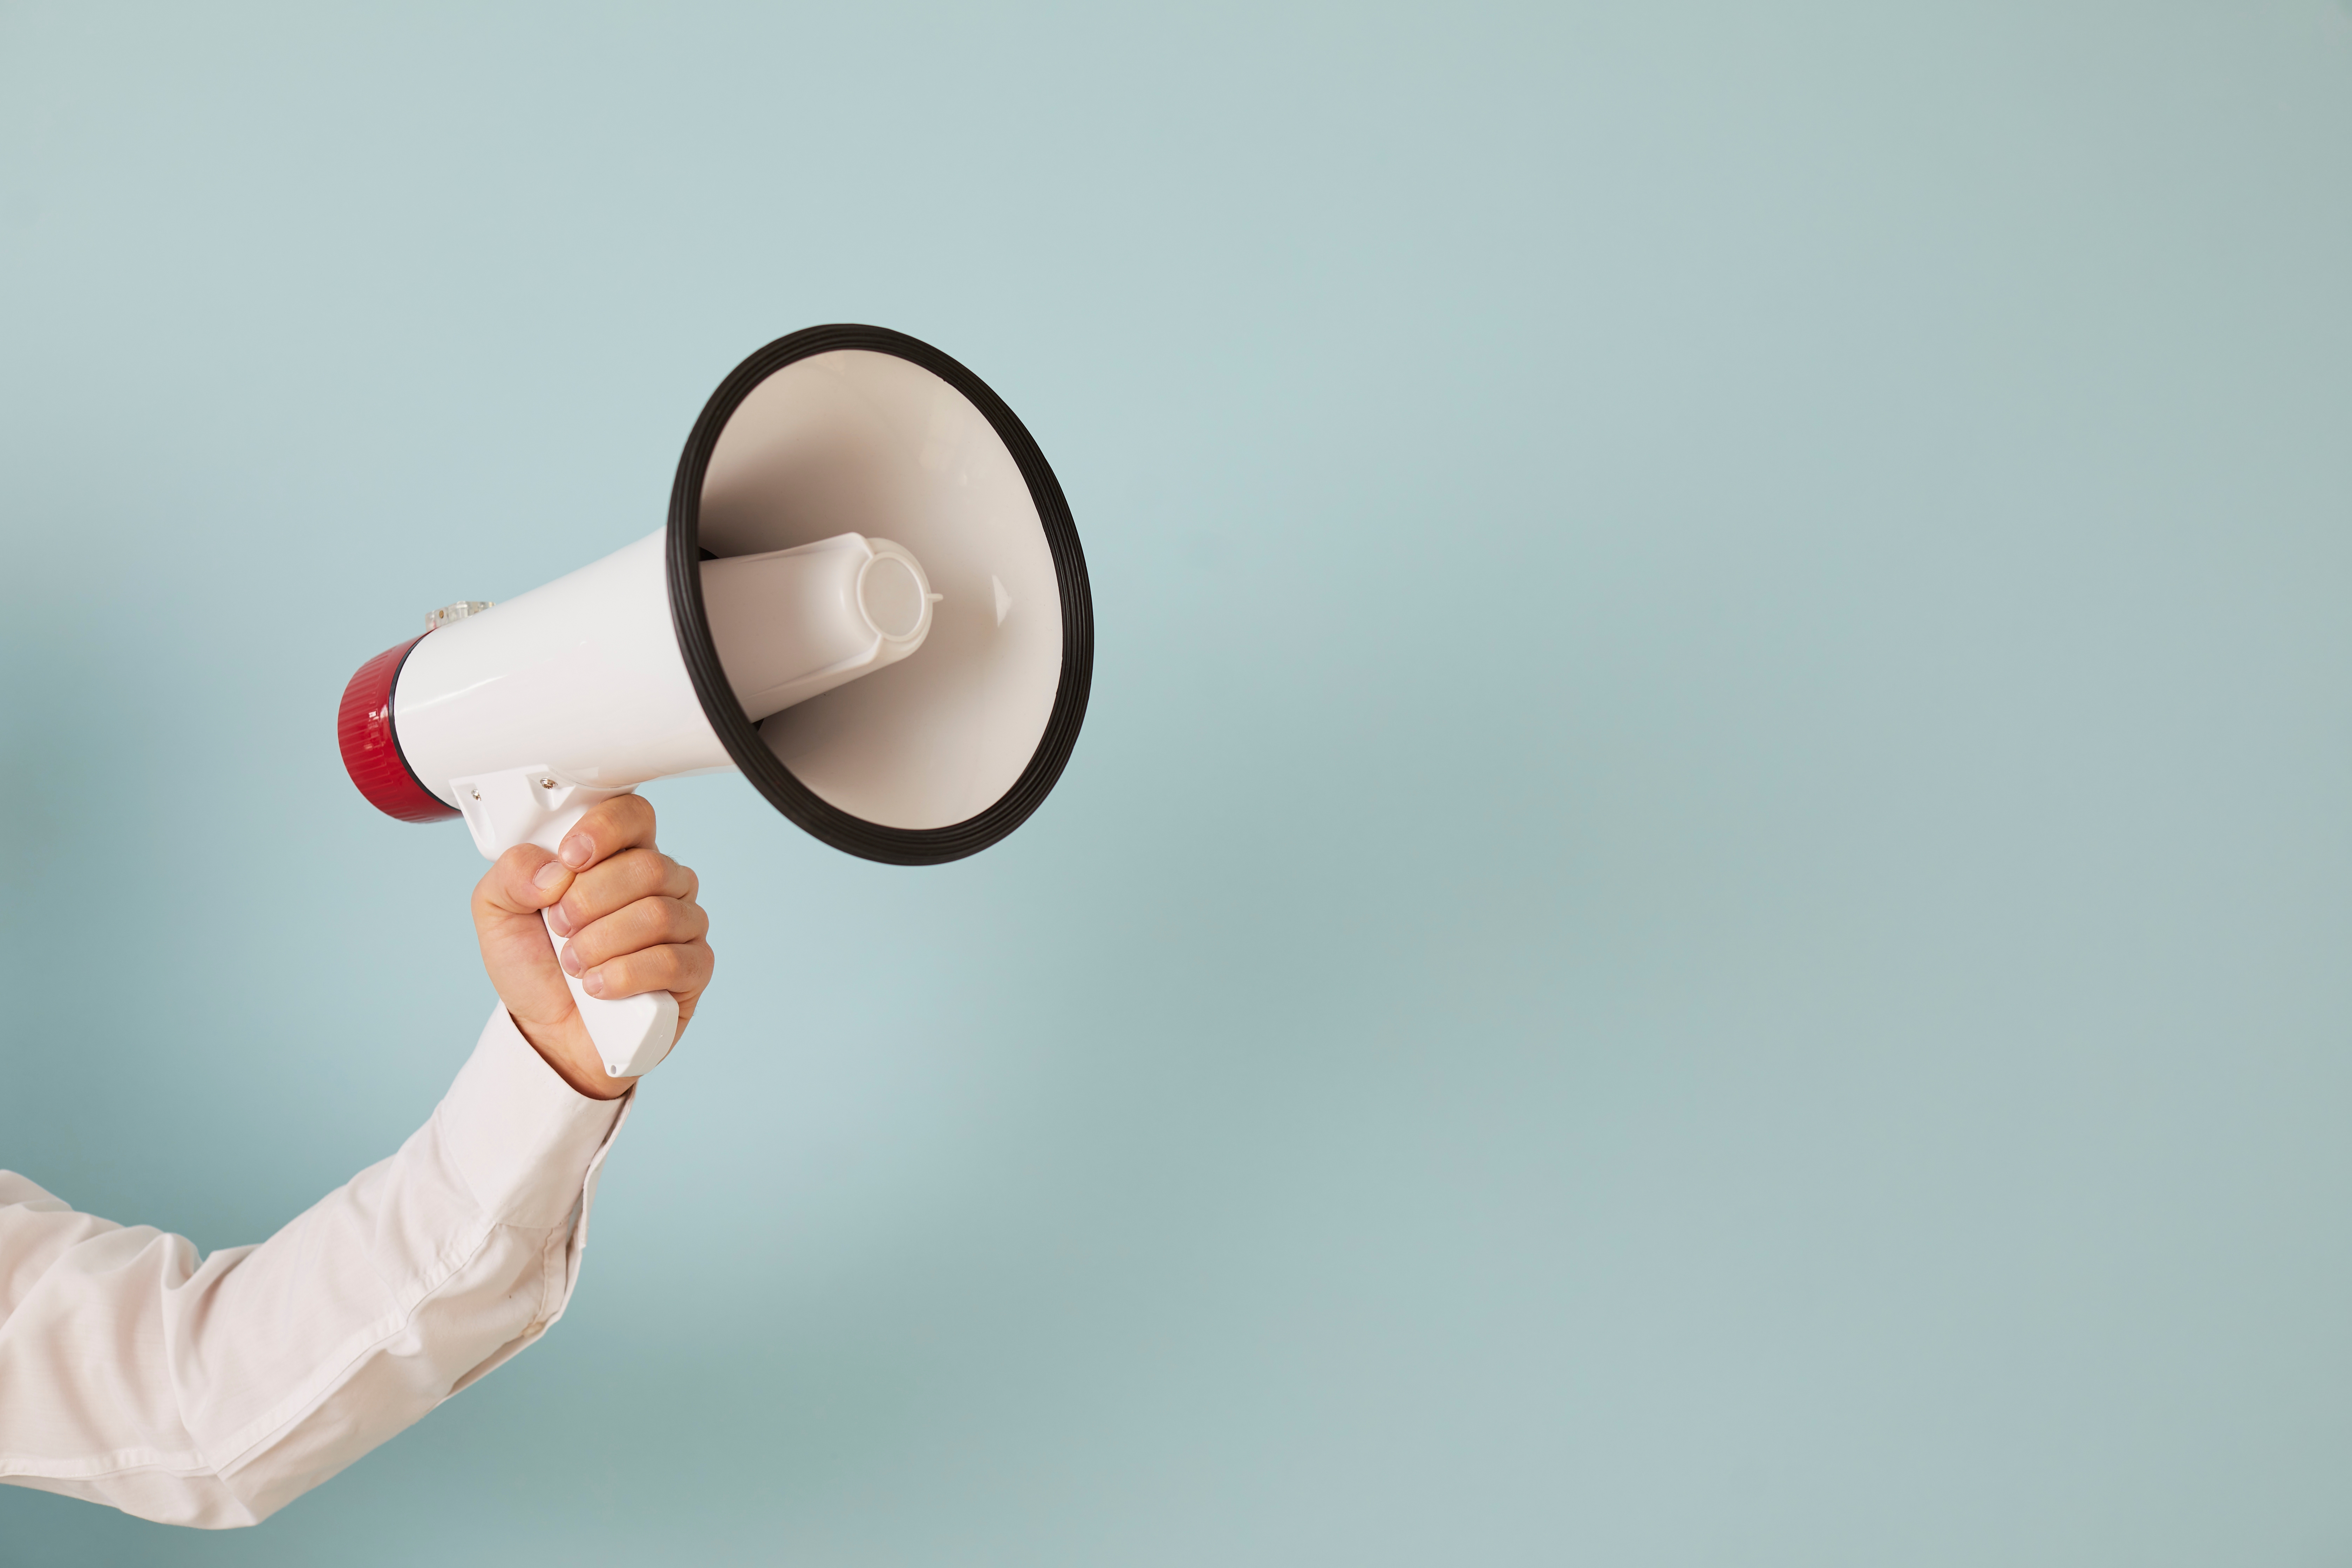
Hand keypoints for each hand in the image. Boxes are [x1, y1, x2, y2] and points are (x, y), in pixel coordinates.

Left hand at [471, 795, 714, 1098]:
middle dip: (589, 900)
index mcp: (618, 856)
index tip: (569, 858)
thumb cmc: (535, 967)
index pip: (634, 815)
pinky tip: (597, 987)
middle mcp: (660, 883)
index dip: (605, 830)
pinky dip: (623, 975)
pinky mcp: (694, 969)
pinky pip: (671, 960)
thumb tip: (552, 869)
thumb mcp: (498, 914)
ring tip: (574, 964)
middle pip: (647, 866)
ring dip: (601, 942)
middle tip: (559, 927)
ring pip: (657, 914)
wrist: (548, 1032)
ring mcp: (683, 924)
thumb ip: (510, 875)